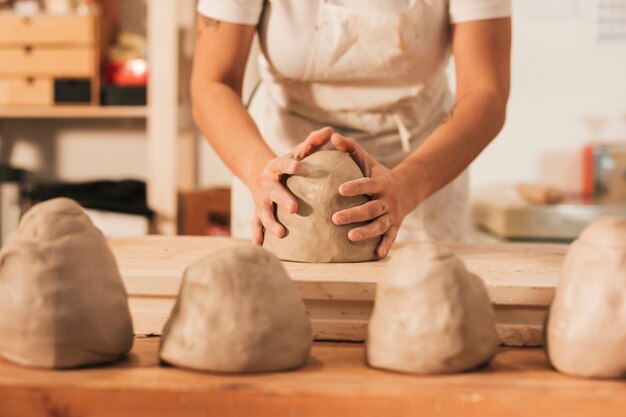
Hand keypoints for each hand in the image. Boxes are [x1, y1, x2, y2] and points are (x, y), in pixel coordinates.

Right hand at [251, 127, 333, 244]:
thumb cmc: (289, 164)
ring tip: (281, 234)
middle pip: (273, 192)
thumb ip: (313, 142)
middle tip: (294, 208)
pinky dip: (257, 234)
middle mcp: (267, 184)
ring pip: (263, 212)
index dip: (290, 164)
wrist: (260, 174)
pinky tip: (260, 245)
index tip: (299, 166)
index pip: (283, 164)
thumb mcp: (298, 151)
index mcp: (276, 167)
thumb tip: (331, 130)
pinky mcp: (258, 212)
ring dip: (270, 223)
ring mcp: (261, 200)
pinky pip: (256, 224)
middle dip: (283, 199)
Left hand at [330, 133, 415, 257]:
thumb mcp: (366, 160)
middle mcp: (387, 200)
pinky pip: (390, 237)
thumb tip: (332, 136)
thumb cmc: (378, 173)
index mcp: (380, 183)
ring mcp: (392, 215)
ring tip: (350, 237)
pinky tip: (377, 255)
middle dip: (353, 214)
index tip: (339, 190)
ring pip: (379, 225)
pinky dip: (385, 245)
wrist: (407, 188)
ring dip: (366, 232)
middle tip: (334, 218)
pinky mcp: (395, 226)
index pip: (367, 185)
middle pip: (371, 209)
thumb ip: (350, 148)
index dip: (355, 187)